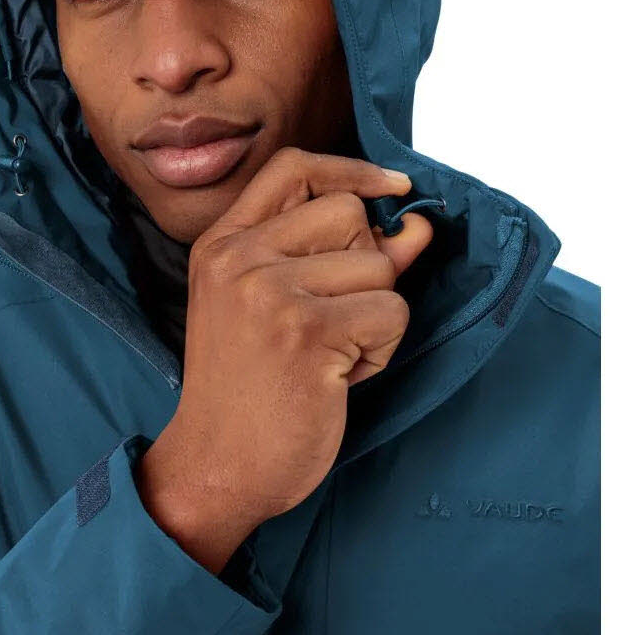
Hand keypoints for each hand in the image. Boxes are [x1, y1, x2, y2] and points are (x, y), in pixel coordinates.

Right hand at [136, 147, 432, 572]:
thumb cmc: (249, 388)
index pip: (294, 167)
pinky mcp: (306, 331)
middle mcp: (239, 257)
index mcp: (222, 244)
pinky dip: (380, 349)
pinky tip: (339, 377)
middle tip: (334, 316)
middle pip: (349, 212)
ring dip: (374, 315)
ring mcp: (269, 291)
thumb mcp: (277, 306)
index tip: (391, 188)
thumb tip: (417, 224)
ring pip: (378, 266)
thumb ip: (344, 256)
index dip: (351, 170)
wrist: (216, 466)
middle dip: (366, 263)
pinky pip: (391, 311)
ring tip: (330, 354)